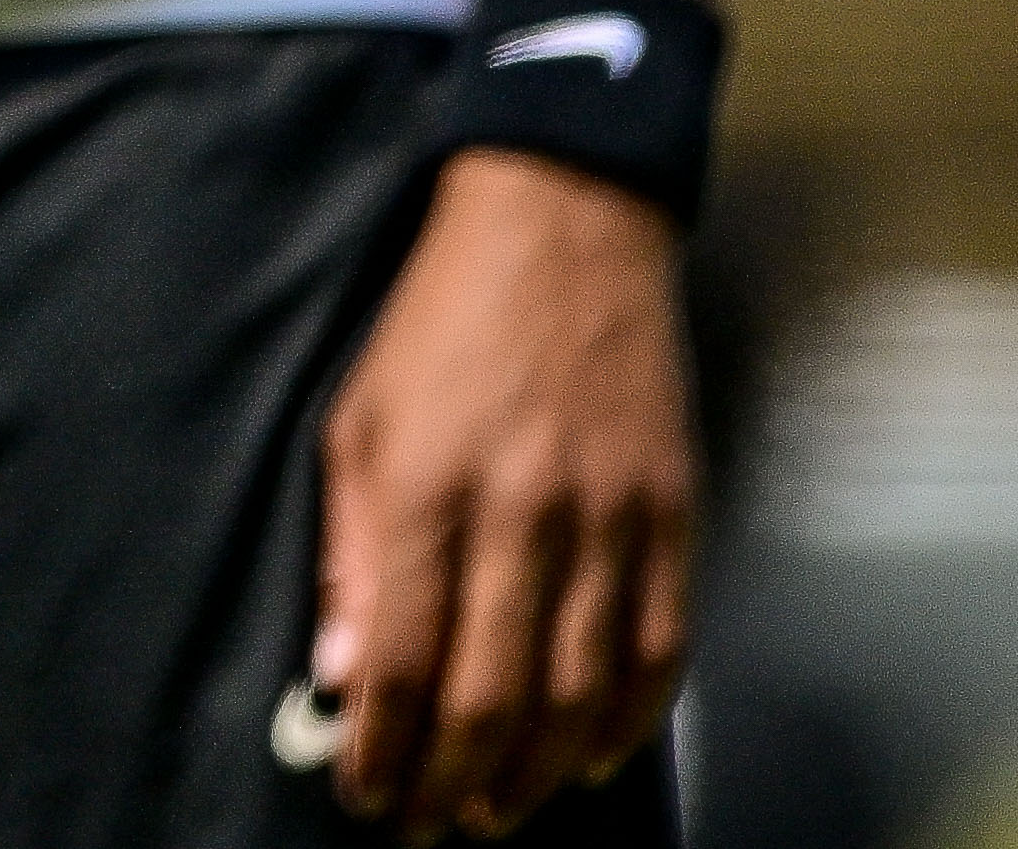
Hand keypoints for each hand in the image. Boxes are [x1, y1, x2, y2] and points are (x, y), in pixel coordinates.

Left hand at [305, 155, 699, 835]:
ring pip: (579, 692)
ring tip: (499, 811)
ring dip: (537, 773)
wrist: (563, 227)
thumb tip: (344, 674)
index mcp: (425, 486)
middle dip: (456, 782)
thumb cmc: (443, 322)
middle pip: (492, 695)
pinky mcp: (672, 514)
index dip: (384, 748)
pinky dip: (625, 721)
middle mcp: (520, 514)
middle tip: (433, 824)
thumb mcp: (357, 419)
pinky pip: (658, 648)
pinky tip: (587, 756)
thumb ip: (352, 553)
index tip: (367, 794)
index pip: (402, 659)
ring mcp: (608, 519)